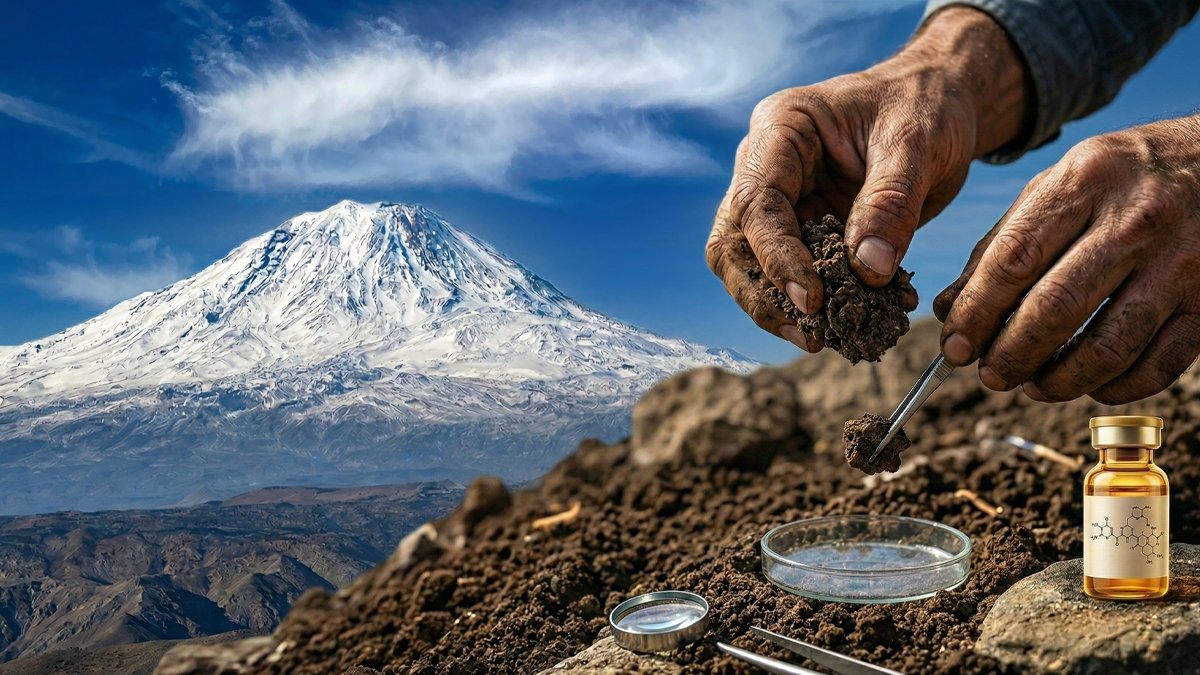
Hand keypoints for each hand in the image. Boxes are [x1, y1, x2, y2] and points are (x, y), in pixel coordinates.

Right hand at [706, 6, 1029, 350]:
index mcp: (780, 128)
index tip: (812, 300)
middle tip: (810, 334)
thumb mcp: (918, 144)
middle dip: (763, 295)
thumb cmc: (927, 106)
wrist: (941, 103)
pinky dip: (818, 305)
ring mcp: (780, 200)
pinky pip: (793, 276)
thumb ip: (891, 202)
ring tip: (825, 340)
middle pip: (733, 243)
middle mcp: (764, 166)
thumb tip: (868, 270)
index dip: (777, 256)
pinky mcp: (802, 230)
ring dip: (781, 310)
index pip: (757, 203)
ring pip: (750, 267)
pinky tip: (853, 324)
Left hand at [935, 116, 1199, 403]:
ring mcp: (1181, 262)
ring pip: (1109, 346)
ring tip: (1031, 386)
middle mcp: (1136, 220)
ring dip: (1059, 380)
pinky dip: (1115, 387)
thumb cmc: (1124, 178)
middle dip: (1011, 353)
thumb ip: (1003, 243)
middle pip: (1056, 308)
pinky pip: (1158, 365)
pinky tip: (1088, 386)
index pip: (1014, 260)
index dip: (977, 313)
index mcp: (1085, 182)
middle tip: (989, 375)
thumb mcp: (1061, 184)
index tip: (955, 346)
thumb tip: (950, 309)